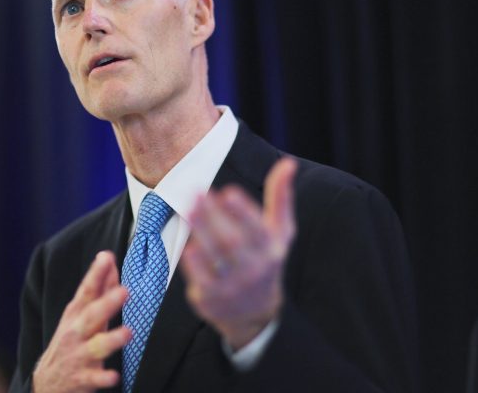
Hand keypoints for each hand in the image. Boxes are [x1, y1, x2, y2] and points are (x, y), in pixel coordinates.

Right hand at [32, 251, 131, 392]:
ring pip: (97, 347)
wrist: (47, 383)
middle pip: (92, 316)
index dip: (96, 274)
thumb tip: (109, 258)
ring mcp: (79, 356)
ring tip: (128, 332)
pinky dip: (104, 377)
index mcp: (76, 315)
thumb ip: (98, 288)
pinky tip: (114, 377)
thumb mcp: (80, 314)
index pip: (86, 291)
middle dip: (107, 303)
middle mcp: (76, 333)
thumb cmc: (71, 340)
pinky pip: (95, 379)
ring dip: (112, 339)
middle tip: (124, 291)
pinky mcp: (83, 378)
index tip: (106, 257)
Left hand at [181, 157, 297, 349]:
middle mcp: (254, 269)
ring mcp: (232, 286)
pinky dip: (195, 264)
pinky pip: (202, 280)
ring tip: (189, 210)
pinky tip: (189, 246)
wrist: (255, 314)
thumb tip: (288, 163)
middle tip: (196, 193)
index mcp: (271, 249)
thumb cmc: (265, 260)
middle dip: (213, 217)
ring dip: (201, 233)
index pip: (257, 229)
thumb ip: (281, 197)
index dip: (243, 211)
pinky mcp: (212, 299)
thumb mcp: (280, 232)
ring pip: (215, 258)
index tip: (227, 192)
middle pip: (232, 241)